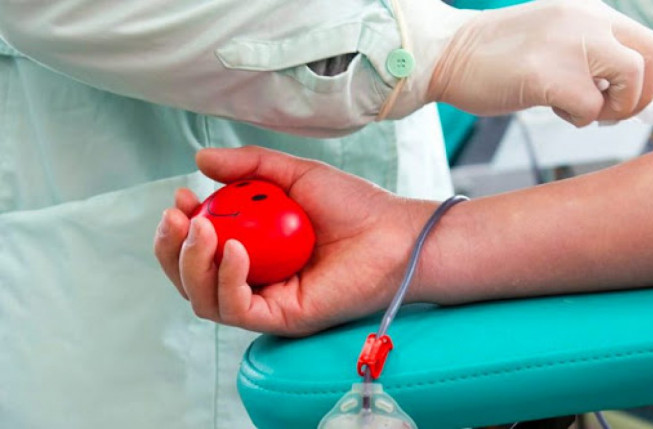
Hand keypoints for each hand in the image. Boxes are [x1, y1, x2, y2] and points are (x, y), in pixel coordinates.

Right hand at [153, 146, 434, 335]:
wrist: (394, 233)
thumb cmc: (352, 206)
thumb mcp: (294, 175)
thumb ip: (249, 166)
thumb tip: (201, 159)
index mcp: (251, 250)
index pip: (200, 248)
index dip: (180, 227)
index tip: (181, 197)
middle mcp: (253, 279)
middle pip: (191, 278)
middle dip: (172, 249)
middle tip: (176, 217)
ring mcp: (266, 300)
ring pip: (204, 299)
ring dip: (192, 264)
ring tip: (202, 229)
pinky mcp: (282, 317)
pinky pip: (237, 309)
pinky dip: (227, 279)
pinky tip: (234, 249)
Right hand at [429, 0, 652, 125]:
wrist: (445, 53)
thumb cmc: (489, 55)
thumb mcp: (549, 38)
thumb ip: (584, 51)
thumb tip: (615, 87)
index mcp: (587, 11)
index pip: (646, 40)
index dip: (648, 77)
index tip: (633, 99)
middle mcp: (585, 20)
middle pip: (652, 56)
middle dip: (641, 94)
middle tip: (615, 112)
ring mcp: (568, 45)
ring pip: (631, 80)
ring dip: (614, 108)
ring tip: (582, 111)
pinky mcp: (548, 75)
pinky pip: (590, 107)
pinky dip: (579, 118)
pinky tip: (555, 111)